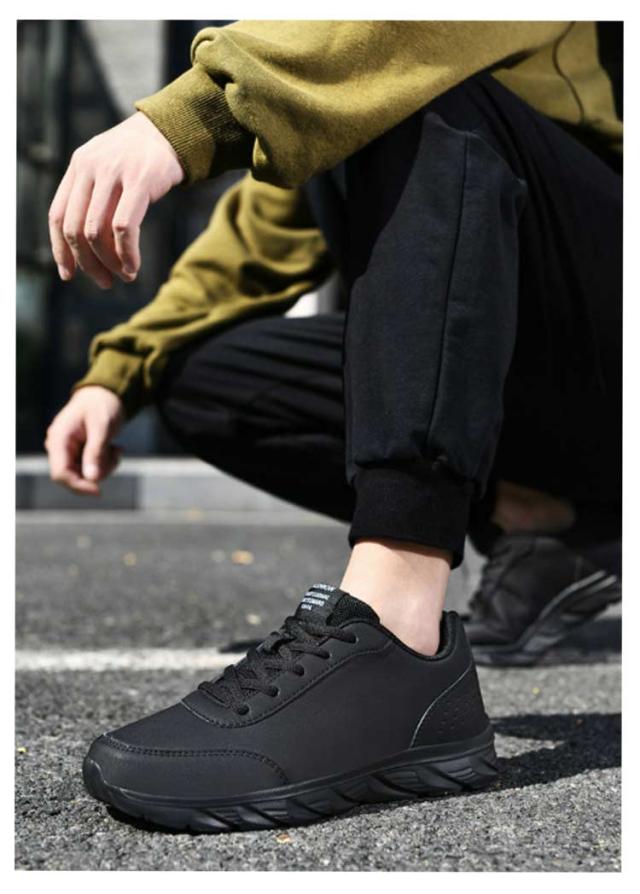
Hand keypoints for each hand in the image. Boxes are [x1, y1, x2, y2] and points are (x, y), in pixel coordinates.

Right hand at [45, 387, 124, 495]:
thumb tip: (92, 479)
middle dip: (98, 472)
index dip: (78, 485)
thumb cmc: (103, 406)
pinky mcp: (78, 454)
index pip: (60, 473)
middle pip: (74, 477)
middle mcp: (59, 447)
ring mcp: (68, 451)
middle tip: (116, 455)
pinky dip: (105, 463)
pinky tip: (114, 449)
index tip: (99, 491)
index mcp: (59, 438)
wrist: (105, 395)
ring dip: (105, 467)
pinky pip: (91, 469)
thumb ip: (96, 452)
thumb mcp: (102, 428)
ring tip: (116, 449)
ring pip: (85, 475)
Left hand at [48, 112, 183, 288]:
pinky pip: (124, 228)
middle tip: (105, 282)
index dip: (60, 250)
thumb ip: (94, 197)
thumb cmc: (142, 158)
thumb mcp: (109, 170)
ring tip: (124, 275)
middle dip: (88, 263)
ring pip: (97, 233)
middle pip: (75, 229)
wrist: (173, 131)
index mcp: (78, 166)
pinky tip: (134, 266)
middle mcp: (90, 168)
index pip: (57, 215)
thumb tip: (88, 246)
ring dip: (109, 263)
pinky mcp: (139, 182)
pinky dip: (127, 254)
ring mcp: (113, 174)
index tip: (69, 274)